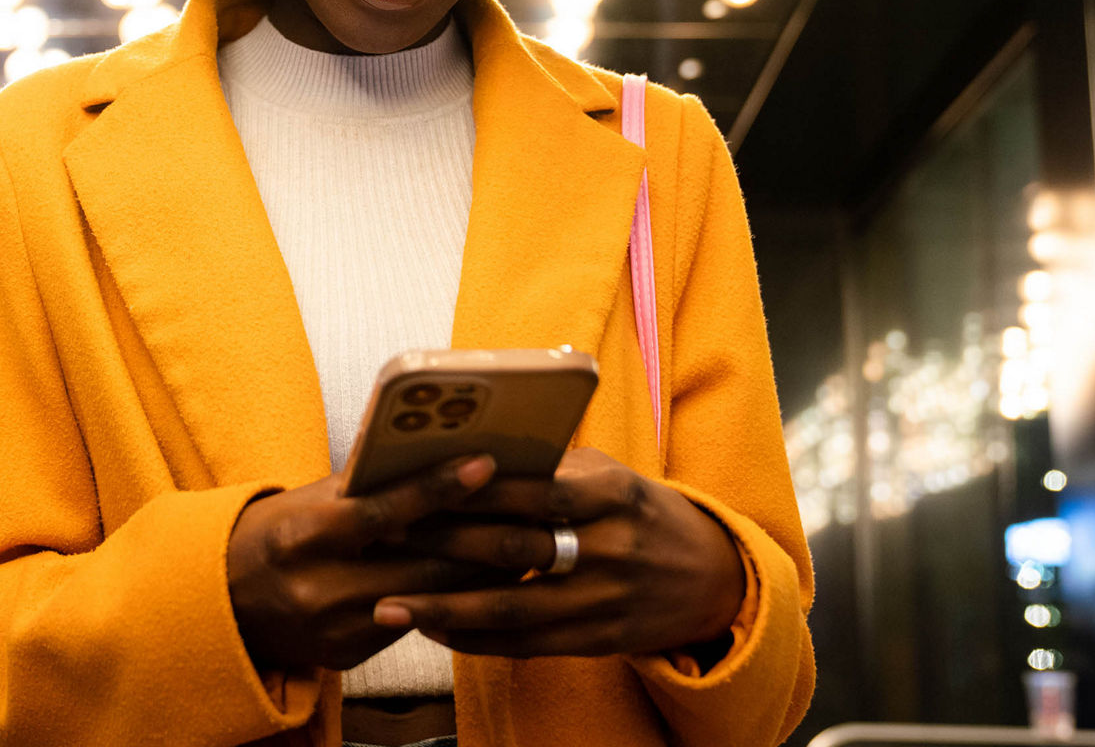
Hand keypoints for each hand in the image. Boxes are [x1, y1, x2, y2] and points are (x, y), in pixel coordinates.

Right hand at [227, 453, 504, 672]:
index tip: (486, 464)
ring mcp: (336, 627)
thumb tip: (429, 449)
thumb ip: (364, 484)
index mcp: (305, 534)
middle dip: (484, 534)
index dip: (438, 488)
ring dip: (482, 569)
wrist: (223, 602)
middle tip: (535, 504)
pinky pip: (416, 623)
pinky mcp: (350, 654)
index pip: (383, 511)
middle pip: (422, 561)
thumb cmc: (276, 532)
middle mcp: (320, 585)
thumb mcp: (308, 499)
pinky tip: (487, 578)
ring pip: (430, 595)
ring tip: (527, 538)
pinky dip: (453, 596)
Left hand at [375, 448, 745, 659]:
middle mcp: (609, 547)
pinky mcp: (598, 639)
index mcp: (610, 493)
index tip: (413, 487)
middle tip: (381, 541)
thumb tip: (471, 450)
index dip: (470, 491)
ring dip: (445, 611)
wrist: (713, 578)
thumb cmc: (639, 511)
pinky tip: (434, 632)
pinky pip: (527, 644)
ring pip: (512, 609)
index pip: (530, 490)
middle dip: (442, 546)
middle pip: (513, 550)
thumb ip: (549, 467)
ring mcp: (604, 599)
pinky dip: (476, 641)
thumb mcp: (608, 476)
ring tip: (389, 606)